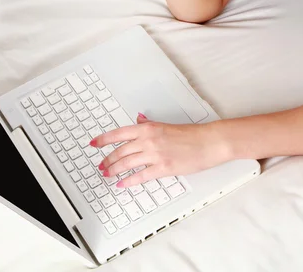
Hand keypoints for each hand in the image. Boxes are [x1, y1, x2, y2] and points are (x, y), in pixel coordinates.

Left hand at [90, 114, 228, 188]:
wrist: (208, 142)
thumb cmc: (191, 134)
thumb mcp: (166, 125)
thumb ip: (149, 124)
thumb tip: (138, 119)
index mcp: (149, 128)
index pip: (119, 133)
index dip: (103, 139)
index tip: (94, 144)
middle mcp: (149, 140)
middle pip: (120, 150)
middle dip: (107, 159)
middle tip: (101, 165)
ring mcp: (155, 154)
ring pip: (127, 163)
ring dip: (114, 170)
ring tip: (107, 174)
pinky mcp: (163, 168)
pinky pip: (141, 176)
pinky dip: (129, 180)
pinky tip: (122, 183)